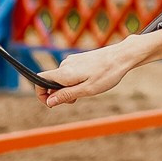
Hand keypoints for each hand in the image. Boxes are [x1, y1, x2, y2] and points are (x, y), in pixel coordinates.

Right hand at [43, 26, 161, 107]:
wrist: (121, 56)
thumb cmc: (106, 74)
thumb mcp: (87, 90)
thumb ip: (66, 95)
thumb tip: (49, 101)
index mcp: (64, 72)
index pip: (39, 80)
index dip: (40, 93)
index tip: (51, 104)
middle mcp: (65, 64)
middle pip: (51, 81)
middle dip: (59, 94)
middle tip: (76, 100)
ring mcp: (72, 60)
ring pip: (62, 78)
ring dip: (68, 88)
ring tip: (87, 91)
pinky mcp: (79, 59)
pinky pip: (70, 73)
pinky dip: (74, 81)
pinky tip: (90, 83)